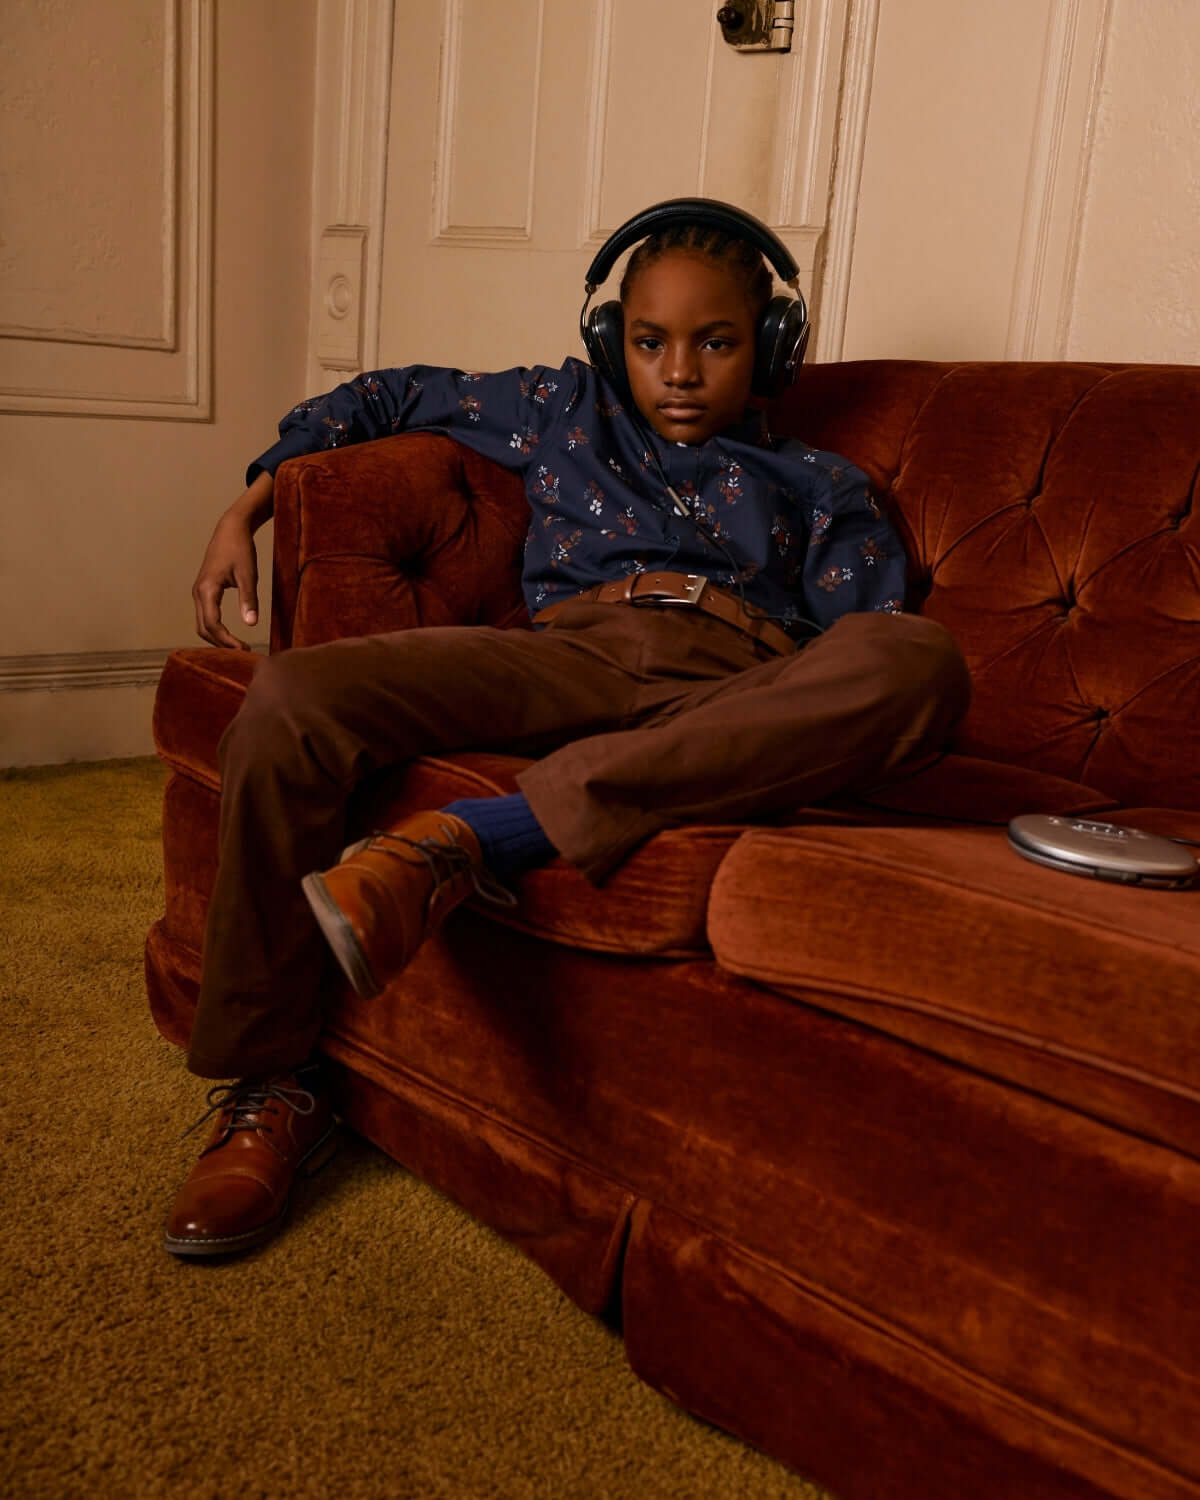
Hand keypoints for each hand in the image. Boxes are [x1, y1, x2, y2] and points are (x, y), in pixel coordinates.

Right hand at [192, 472, 273, 648]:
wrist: (231, 529)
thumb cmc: (241, 549)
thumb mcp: (248, 575)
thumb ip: (249, 600)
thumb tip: (251, 624)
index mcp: (207, 590)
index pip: (212, 624)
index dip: (226, 641)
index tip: (244, 650)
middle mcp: (198, 593)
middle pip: (203, 628)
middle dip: (220, 644)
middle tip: (242, 653)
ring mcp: (199, 592)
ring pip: (202, 624)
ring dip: (217, 638)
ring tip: (238, 647)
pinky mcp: (204, 591)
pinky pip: (205, 616)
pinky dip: (215, 629)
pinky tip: (231, 636)